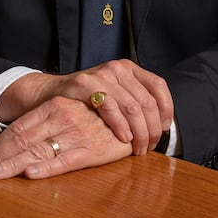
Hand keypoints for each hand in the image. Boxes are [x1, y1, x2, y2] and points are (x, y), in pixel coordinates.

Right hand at [0, 60, 172, 154]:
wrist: (51, 94)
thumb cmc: (87, 101)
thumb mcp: (116, 95)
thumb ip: (136, 103)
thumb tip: (161, 124)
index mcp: (129, 68)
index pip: (159, 85)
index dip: (166, 110)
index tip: (163, 129)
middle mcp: (118, 68)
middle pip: (147, 101)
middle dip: (152, 129)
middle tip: (148, 147)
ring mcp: (101, 74)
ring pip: (132, 107)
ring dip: (139, 132)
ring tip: (137, 148)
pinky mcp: (84, 84)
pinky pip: (110, 107)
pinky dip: (120, 126)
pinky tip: (123, 138)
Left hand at [0, 96, 130, 179]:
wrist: (134, 116)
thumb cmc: (97, 116)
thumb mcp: (69, 112)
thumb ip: (45, 124)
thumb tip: (16, 142)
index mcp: (54, 107)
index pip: (19, 128)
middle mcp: (61, 118)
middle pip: (23, 140)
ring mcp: (75, 134)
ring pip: (38, 151)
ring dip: (13, 165)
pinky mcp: (92, 150)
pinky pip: (66, 160)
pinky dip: (47, 167)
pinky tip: (31, 173)